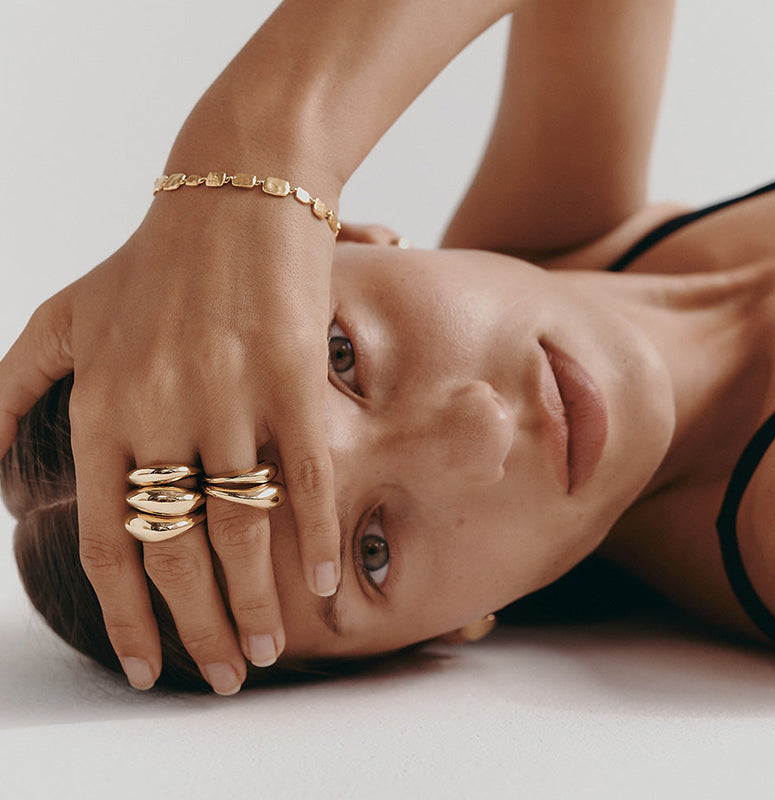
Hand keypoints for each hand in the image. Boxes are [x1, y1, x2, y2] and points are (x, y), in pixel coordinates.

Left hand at [0, 183, 341, 692]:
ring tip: (269, 649)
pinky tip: (324, 583)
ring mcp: (231, 397)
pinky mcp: (294, 381)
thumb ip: (9, 391)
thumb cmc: (155, 259)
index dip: (126, 614)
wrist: (238, 193)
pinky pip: (307, 481)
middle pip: (175, 552)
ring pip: (242, 529)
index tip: (144, 669)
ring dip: (256, 602)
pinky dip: (316, 539)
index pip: (107, 539)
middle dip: (197, 630)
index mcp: (103, 406)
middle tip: (224, 678)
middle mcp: (162, 411)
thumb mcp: (63, 315)